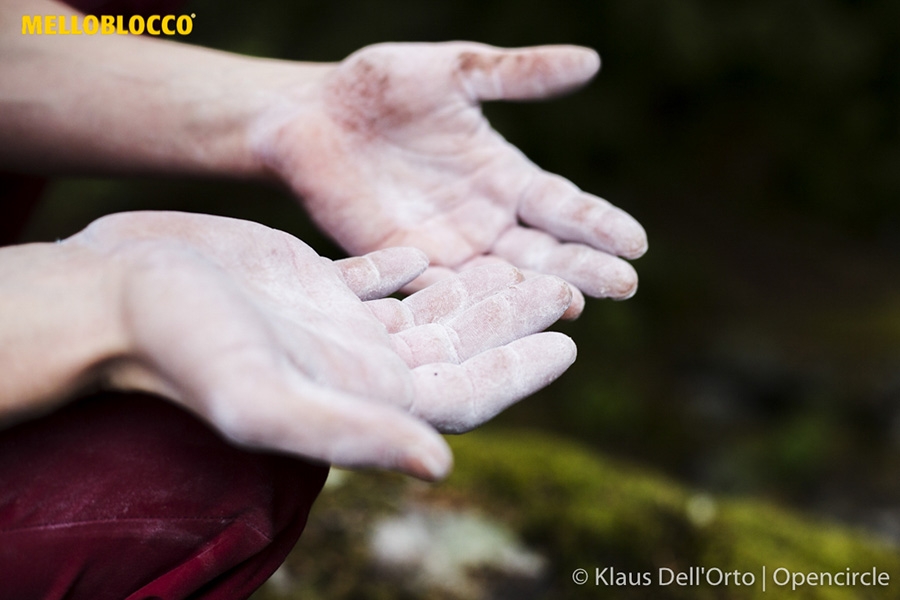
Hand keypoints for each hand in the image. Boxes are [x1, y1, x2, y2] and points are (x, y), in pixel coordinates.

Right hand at [59, 212, 574, 479]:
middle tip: (568, 290)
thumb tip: (441, 467)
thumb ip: (352, 433)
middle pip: (457, 348)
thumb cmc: (181, 348)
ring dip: (479, 289)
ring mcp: (337, 322)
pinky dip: (419, 261)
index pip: (460, 394)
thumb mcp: (263, 399)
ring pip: (430, 308)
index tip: (568, 345)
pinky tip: (445, 250)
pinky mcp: (314, 280)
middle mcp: (356, 363)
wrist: (117, 295)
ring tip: (529, 266)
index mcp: (358, 395)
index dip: (517, 373)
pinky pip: (384, 271)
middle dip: (513, 321)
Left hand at [255, 42, 647, 317]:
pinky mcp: (401, 262)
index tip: (637, 241)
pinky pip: (440, 288)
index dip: (598, 223)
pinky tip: (496, 317)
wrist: (308, 114)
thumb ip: (517, 75)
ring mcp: (444, 245)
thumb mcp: (454, 71)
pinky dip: (468, 303)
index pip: (562, 204)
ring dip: (535, 291)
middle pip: (544, 249)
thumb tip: (592, 61)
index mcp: (502, 174)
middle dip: (584, 266)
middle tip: (625, 285)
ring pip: (501, 276)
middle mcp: (483, 218)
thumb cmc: (377, 87)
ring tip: (577, 306)